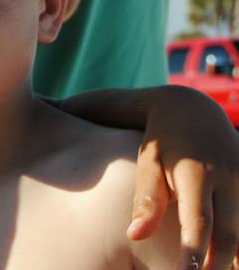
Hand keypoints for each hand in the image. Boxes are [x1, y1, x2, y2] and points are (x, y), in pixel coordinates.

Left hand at [128, 86, 238, 269]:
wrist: (192, 109)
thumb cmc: (162, 141)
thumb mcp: (148, 162)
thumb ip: (146, 200)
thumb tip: (135, 236)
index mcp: (197, 174)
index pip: (199, 221)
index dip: (195, 252)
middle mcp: (229, 179)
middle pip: (230, 233)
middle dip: (220, 265)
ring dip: (237, 256)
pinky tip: (236, 258)